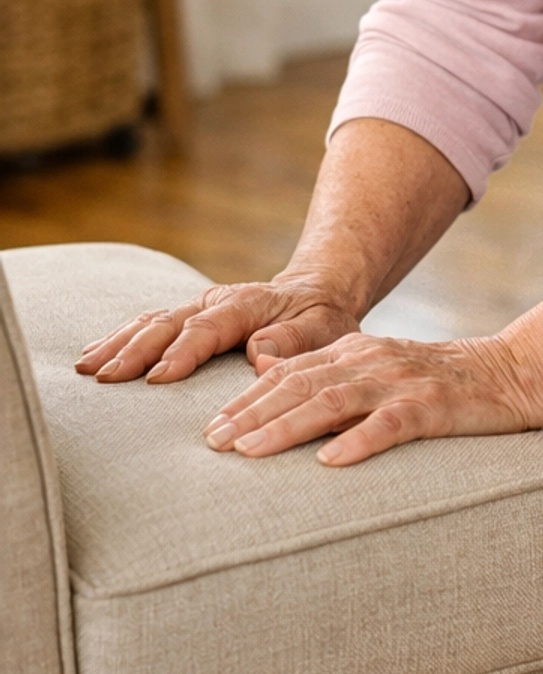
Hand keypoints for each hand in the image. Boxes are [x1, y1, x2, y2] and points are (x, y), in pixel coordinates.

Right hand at [75, 280, 363, 384]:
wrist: (316, 295)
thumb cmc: (323, 319)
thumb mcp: (325, 328)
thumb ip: (295, 339)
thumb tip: (260, 353)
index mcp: (248, 304)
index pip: (207, 329)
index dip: (181, 353)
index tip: (156, 379)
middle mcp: (216, 301)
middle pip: (168, 323)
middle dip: (134, 350)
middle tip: (104, 378)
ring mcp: (199, 307)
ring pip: (151, 321)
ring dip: (118, 343)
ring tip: (86, 369)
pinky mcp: (189, 316)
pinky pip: (150, 324)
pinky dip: (120, 338)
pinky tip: (92, 356)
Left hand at [202, 331, 532, 465]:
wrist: (512, 373)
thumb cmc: (441, 386)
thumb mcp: (379, 371)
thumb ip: (329, 375)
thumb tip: (267, 375)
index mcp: (354, 352)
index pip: (287, 372)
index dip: (245, 400)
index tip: (209, 430)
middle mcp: (371, 361)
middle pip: (299, 384)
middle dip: (251, 414)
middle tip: (213, 445)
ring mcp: (402, 383)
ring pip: (333, 401)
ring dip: (286, 426)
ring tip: (250, 452)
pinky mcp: (434, 407)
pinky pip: (390, 424)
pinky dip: (358, 441)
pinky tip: (330, 463)